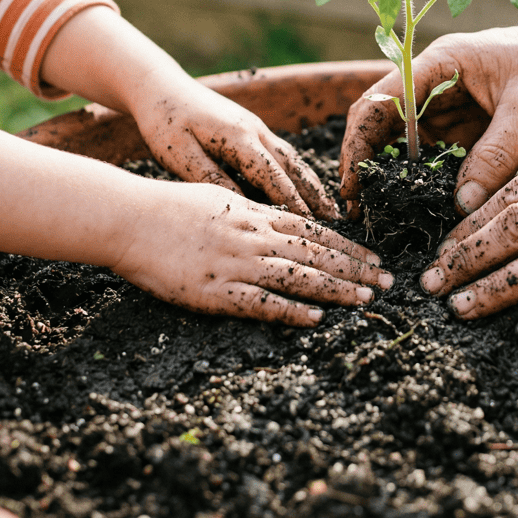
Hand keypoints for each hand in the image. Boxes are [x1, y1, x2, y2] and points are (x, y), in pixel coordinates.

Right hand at [111, 181, 389, 326]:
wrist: (129, 218)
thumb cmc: (169, 206)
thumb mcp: (218, 198)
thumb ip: (251, 212)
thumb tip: (279, 221)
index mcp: (255, 213)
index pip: (313, 230)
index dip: (347, 245)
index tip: (373, 256)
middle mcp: (254, 236)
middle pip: (316, 253)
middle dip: (356, 268)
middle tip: (388, 281)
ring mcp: (236, 263)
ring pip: (299, 276)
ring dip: (337, 289)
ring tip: (367, 299)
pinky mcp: (215, 291)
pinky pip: (260, 303)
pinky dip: (290, 311)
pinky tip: (315, 319)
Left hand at [131, 76, 338, 219]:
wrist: (159, 86)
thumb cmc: (163, 122)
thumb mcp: (179, 155)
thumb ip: (210, 178)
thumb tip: (240, 205)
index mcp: (238, 138)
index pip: (272, 177)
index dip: (292, 203)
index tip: (309, 228)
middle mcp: (255, 130)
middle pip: (293, 167)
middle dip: (314, 196)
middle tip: (335, 222)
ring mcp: (256, 127)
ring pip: (292, 159)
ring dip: (312, 184)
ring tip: (329, 209)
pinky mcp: (251, 127)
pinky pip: (282, 153)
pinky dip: (299, 172)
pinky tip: (305, 186)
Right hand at [340, 0, 517, 214]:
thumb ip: (496, 154)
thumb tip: (462, 205)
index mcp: (441, 63)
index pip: (378, 102)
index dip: (357, 144)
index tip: (352, 186)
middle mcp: (440, 84)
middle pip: (386, 126)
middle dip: (369, 165)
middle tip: (361, 213)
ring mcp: (456, 108)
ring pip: (412, 147)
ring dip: (397, 178)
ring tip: (385, 218)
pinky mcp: (476, 129)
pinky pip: (444, 159)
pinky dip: (433, 183)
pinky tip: (427, 210)